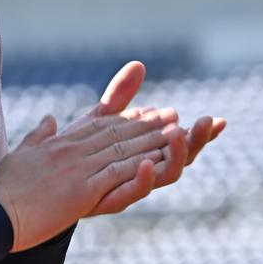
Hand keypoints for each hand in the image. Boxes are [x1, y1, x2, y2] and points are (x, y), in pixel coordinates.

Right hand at [0, 104, 182, 251]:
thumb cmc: (3, 189)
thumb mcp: (21, 154)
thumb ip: (38, 135)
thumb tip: (49, 119)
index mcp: (59, 144)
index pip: (98, 125)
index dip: (126, 117)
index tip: (147, 110)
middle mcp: (71, 151)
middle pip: (116, 134)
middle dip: (147, 124)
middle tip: (173, 114)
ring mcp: (76, 170)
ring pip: (121, 151)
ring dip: (151, 141)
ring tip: (176, 132)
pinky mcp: (80, 192)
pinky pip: (114, 176)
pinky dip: (137, 167)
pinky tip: (155, 161)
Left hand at [82, 61, 226, 215]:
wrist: (43, 186)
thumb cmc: (72, 154)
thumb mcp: (97, 120)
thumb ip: (119, 97)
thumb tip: (140, 64)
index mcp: (145, 154)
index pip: (179, 142)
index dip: (200, 133)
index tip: (219, 120)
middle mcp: (143, 173)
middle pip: (180, 158)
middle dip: (198, 141)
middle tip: (211, 121)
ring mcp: (128, 187)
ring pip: (165, 175)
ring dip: (176, 154)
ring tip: (179, 132)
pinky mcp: (109, 199)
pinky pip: (133, 193)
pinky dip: (144, 179)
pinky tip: (147, 162)